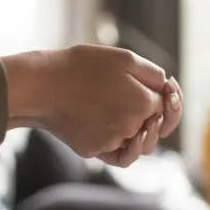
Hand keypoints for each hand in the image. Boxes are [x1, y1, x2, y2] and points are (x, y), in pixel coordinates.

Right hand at [2, 45, 180, 165]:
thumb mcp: (123, 58)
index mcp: (143, 104)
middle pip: (153, 127)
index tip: (160, 88)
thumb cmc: (81, 66)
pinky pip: (113, 151)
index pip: (166, 106)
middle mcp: (131, 128)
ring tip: (123, 110)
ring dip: (136, 130)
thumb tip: (167, 87)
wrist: (41, 85)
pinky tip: (109, 125)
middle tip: (141, 99)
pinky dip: (116, 142)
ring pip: (135, 142)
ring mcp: (111, 142)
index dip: (166, 97)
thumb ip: (153, 74)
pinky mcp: (92, 151)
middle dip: (154, 115)